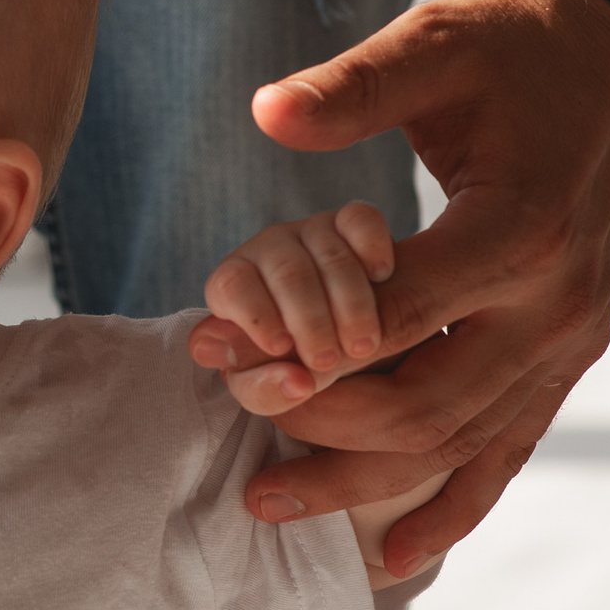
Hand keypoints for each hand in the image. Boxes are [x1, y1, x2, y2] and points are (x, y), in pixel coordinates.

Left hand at [187, 0, 609, 577]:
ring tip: (266, 499)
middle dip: (315, 421)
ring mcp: (570, 340)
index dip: (296, 343)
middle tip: (228, 410)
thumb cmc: (506, 47)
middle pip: (421, 404)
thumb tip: (264, 111)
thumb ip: (350, 89)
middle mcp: (556, 302)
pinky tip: (393, 553)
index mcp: (520, 231)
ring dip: (363, 482)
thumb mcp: (430, 47)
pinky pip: (511, 450)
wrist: (607, 50)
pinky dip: (455, 507)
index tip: (214, 347)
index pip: (390, 319)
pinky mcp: (569, 356)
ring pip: (459, 444)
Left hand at [202, 201, 394, 416]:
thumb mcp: (272, 389)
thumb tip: (292, 382)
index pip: (229, 285)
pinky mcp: (349, 222)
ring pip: (329, 254)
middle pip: (286, 273)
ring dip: (351, 304)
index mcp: (232, 287)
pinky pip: (361, 219)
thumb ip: (265, 389)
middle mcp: (266, 251)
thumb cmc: (293, 364)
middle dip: (310, 322)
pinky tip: (380, 276)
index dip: (254, 314)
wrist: (344, 339)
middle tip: (328, 361)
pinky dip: (373, 247)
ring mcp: (309, 232)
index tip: (281, 347)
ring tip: (362, 346)